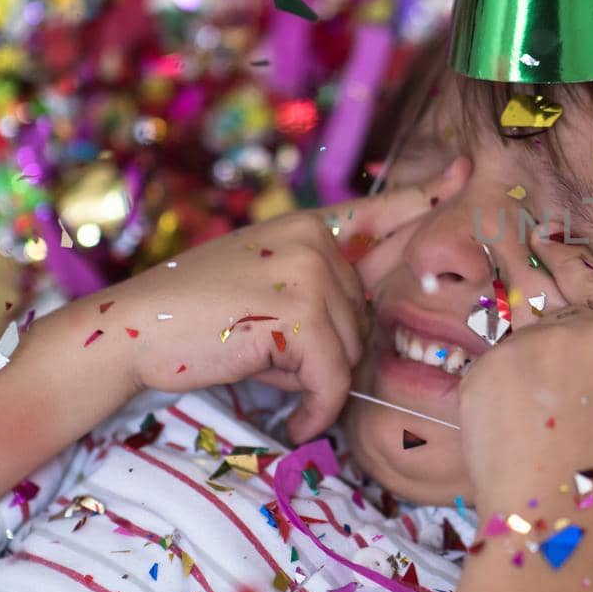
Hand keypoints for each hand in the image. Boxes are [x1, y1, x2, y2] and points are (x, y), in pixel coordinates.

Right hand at [103, 183, 439, 439]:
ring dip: (314, 382)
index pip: (380, 212)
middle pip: (364, 319)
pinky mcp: (299, 315)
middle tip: (268, 357)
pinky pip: (333, 380)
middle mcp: (316, 244)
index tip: (463, 171)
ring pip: (350, 352)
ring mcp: (309, 274)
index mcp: (308, 230)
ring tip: (261, 373)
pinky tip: (294, 421)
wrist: (129, 333)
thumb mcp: (262, 283)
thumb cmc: (192, 319)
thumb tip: (366, 318)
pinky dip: (316, 410)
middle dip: (327, 354)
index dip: (424, 197)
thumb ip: (317, 286)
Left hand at [455, 227, 592, 510]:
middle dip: (527, 282)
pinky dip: (493, 396)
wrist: (563, 515)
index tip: (547, 239)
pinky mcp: (491, 364)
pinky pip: (488, 371)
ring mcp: (536, 342)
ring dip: (514, 363)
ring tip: (523, 405)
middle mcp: (588, 329)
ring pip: (516, 339)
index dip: (568, 259)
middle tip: (504, 242)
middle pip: (549, 299)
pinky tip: (507, 430)